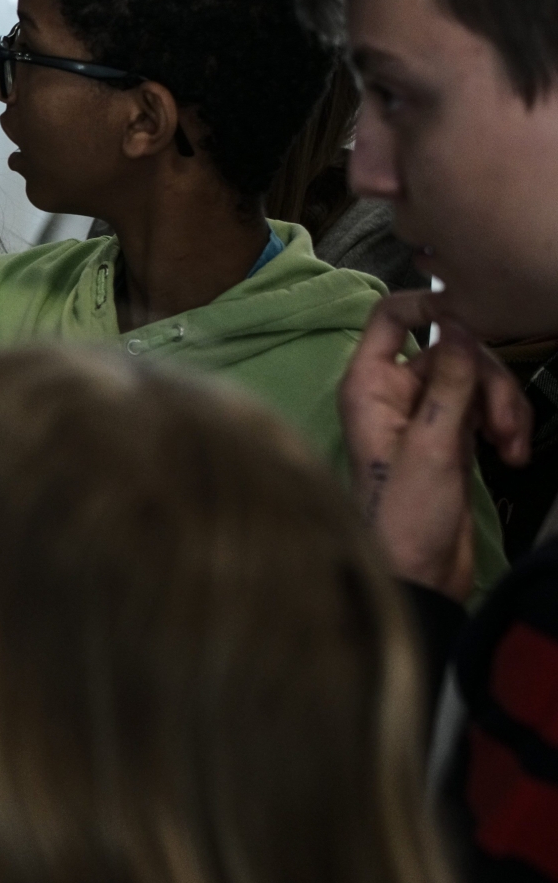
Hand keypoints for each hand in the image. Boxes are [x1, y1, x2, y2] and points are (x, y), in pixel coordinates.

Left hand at [339, 291, 532, 599]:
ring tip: (512, 449)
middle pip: (451, 349)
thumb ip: (448, 383)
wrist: (418, 576)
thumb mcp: (432, 446)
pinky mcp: (450, 437)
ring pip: (474, 380)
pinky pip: (484, 409)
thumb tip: (459, 323)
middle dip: (489, 381)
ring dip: (503, 408)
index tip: (476, 322)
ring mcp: (423, 415)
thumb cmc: (406, 517)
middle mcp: (392, 392)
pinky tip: (512, 456)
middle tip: (505, 426)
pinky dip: (504, 426)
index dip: (432, 306)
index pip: (390, 317)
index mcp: (369, 385)